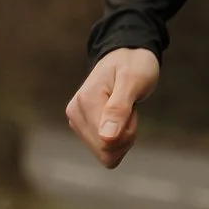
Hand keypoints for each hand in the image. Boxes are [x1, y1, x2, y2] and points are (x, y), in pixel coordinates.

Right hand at [66, 46, 161, 167]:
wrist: (126, 55)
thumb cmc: (133, 65)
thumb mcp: (132, 82)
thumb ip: (118, 110)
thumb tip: (106, 138)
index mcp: (85, 102)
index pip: (108, 144)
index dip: (128, 132)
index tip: (131, 109)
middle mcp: (75, 113)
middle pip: (105, 151)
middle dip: (125, 136)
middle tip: (130, 110)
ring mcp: (76, 120)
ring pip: (104, 153)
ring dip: (122, 137)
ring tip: (125, 111)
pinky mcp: (81, 126)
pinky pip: (103, 149)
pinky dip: (117, 138)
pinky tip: (119, 118)